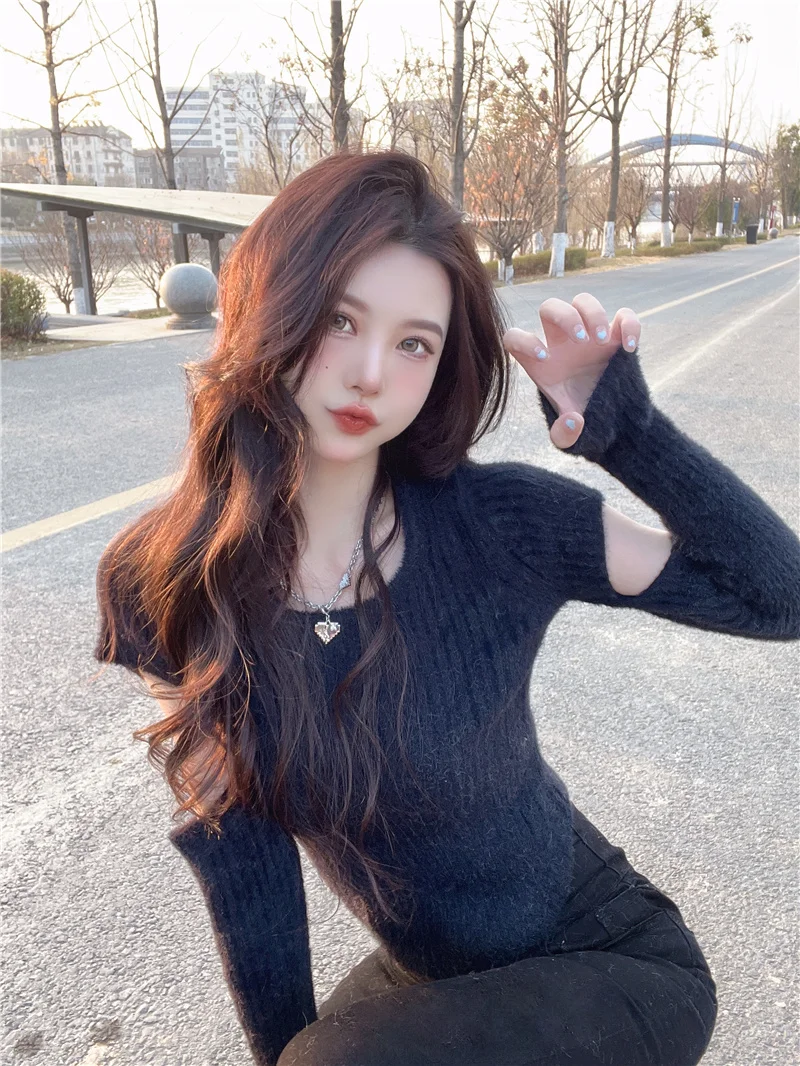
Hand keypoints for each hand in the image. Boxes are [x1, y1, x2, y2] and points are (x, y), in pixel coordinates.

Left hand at [502, 293, 640, 449]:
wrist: (618, 427)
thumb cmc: (587, 427)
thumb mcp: (573, 440)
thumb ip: (564, 436)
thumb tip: (572, 422)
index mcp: (542, 364)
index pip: (515, 338)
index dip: (523, 340)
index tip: (544, 357)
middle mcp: (563, 345)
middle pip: (550, 307)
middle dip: (565, 316)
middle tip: (581, 340)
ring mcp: (591, 337)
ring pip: (583, 301)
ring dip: (593, 313)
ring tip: (601, 340)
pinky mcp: (619, 337)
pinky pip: (624, 315)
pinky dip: (629, 324)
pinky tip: (629, 347)